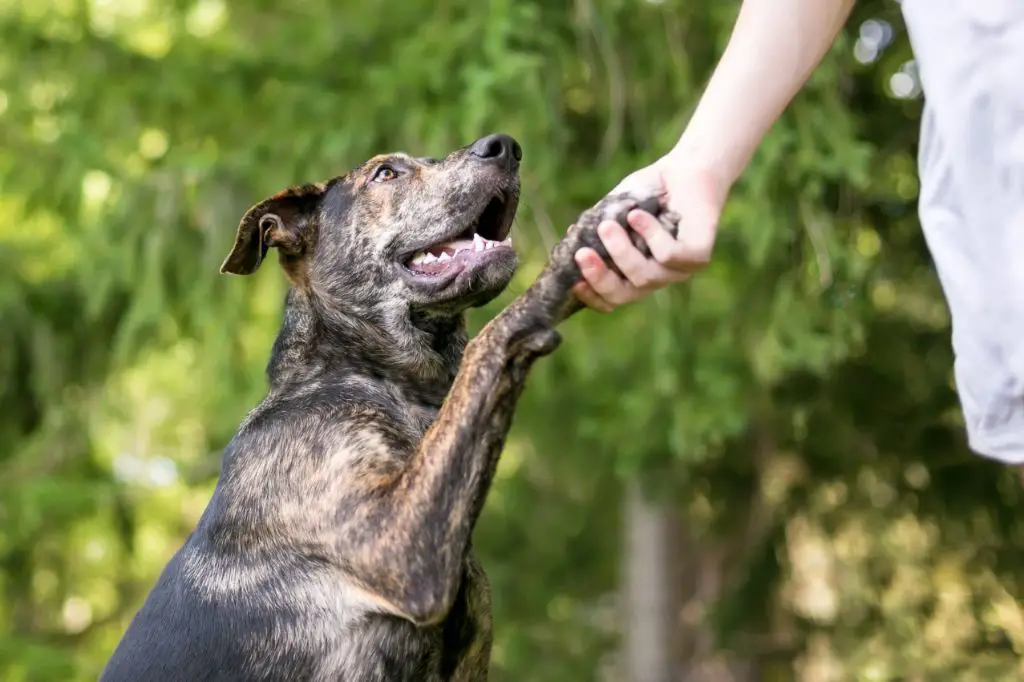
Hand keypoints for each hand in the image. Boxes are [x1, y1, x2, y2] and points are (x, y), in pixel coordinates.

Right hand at [572, 158, 725, 312]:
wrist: (687, 165)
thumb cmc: (649, 189)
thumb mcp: (614, 211)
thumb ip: (596, 232)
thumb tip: (570, 250)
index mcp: (637, 271)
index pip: (613, 298)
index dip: (591, 296)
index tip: (574, 281)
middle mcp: (658, 276)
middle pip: (624, 295)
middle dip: (600, 278)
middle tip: (581, 254)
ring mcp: (680, 270)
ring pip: (645, 277)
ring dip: (621, 251)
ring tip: (607, 225)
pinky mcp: (698, 256)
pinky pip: (669, 256)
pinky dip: (650, 235)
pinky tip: (638, 215)